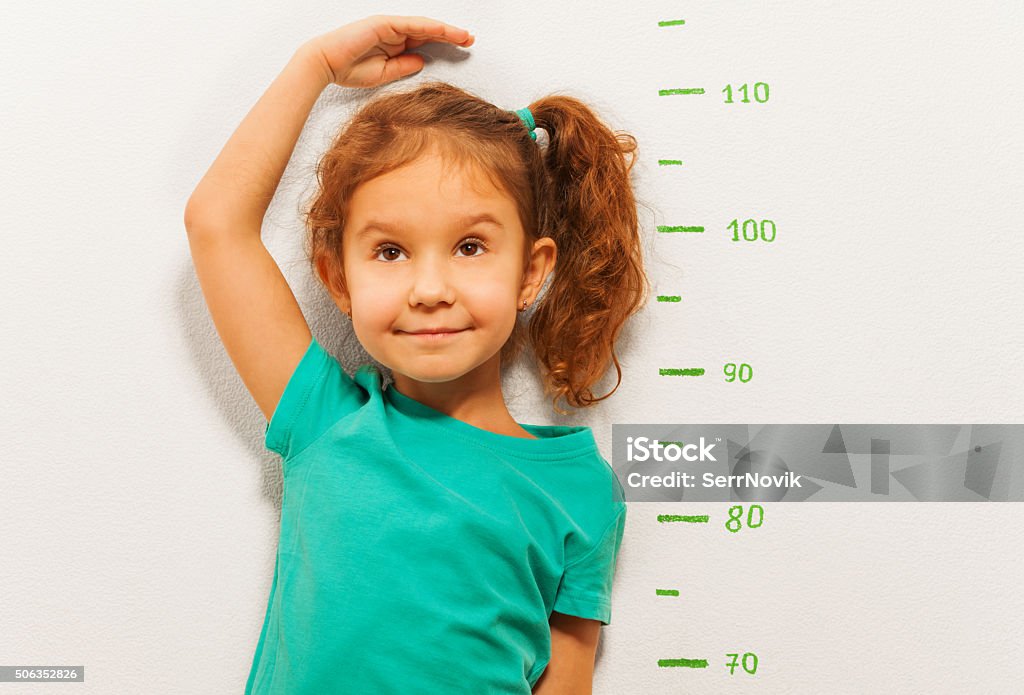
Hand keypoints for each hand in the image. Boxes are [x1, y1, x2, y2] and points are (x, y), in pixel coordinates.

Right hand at [306, 15, 474, 88]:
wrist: (325, 64)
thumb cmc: (349, 70)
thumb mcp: (384, 74)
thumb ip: (404, 66)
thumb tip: (422, 61)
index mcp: (395, 44)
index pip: (426, 42)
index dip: (446, 43)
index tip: (464, 48)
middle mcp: (394, 33)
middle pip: (429, 32)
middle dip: (452, 35)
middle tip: (471, 40)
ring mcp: (390, 26)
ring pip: (424, 26)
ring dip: (446, 30)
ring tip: (465, 36)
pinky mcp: (384, 23)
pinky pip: (411, 24)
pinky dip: (429, 27)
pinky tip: (444, 30)